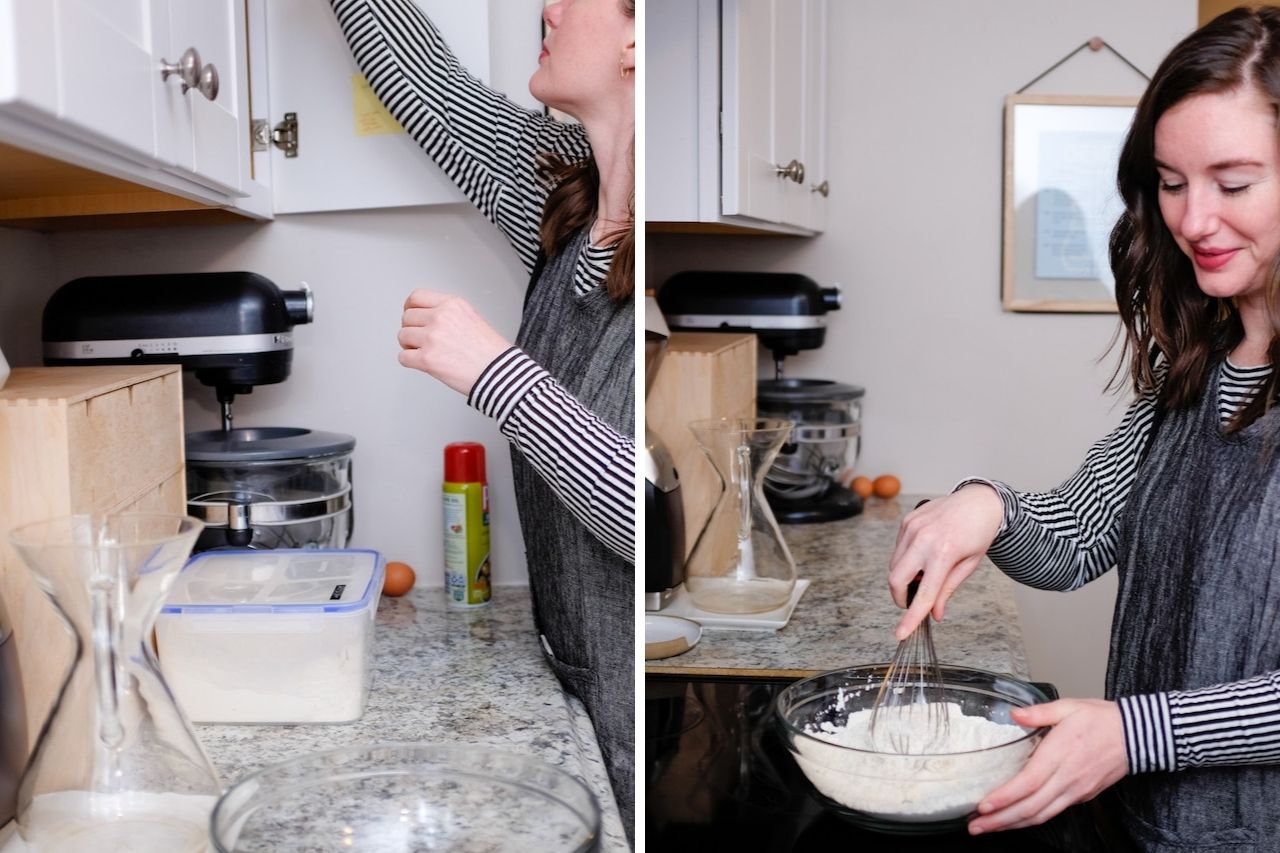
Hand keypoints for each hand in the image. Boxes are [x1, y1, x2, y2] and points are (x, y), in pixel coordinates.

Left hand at [397, 289, 511, 394]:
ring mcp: (432, 338)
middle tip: (419, 339)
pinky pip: (403, 358)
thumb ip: (447, 313)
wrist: (500, 373)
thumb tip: (425, 317)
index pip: (416, 297)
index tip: (410, 315)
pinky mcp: (427, 359)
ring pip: (402, 336)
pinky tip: (423, 363)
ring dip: (409, 346)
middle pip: (407, 317)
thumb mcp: (471, 317)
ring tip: (424, 352)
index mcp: (452, 304)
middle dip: (411, 329)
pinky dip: (410, 362)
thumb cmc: (490, 351)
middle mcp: (440, 317)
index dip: (409, 308)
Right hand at [887, 484, 1003, 639]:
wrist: (979, 501)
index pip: (923, 594)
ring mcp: (912, 528)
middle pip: (896, 579)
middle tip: (914, 600)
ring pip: (894, 565)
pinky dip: (907, 559)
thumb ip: (948, 590)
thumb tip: (935, 614)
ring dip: (905, 576)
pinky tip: (925, 553)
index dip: (911, 618)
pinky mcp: (907, 521)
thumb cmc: (978, 533)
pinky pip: (898, 549)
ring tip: (927, 570)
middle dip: (900, 596)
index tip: (901, 634)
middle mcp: (923, 539)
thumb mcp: (968, 566)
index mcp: (944, 553)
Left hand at [969, 699, 1126, 833]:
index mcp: (1060, 754)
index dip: (1005, 798)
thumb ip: (1039, 712)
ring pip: (1042, 815)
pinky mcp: (1082, 796)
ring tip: (989, 827)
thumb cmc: (1102, 720)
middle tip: (975, 826)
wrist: (1138, 736)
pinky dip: (1031, 819)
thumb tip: (1014, 714)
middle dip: (1001, 820)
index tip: (984, 805)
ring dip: (1013, 824)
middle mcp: (1068, 778)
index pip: (1029, 783)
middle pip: (1031, 807)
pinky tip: (1015, 819)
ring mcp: (1076, 790)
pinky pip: (1053, 812)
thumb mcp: (1069, 707)